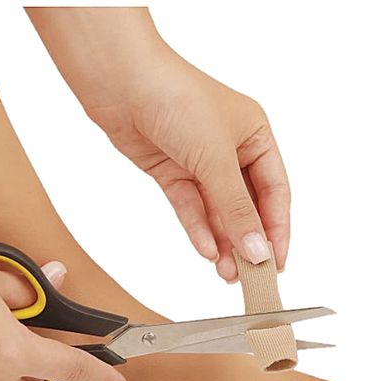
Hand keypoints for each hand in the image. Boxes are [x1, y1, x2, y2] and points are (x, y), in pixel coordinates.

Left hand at [87, 54, 289, 281]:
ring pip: (216, 211)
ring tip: (227, 274)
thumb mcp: (217, 158)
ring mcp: (198, 162)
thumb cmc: (178, 100)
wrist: (121, 84)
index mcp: (255, 136)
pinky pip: (189, 206)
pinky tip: (207, 251)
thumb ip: (237, 208)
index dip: (277, 229)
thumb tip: (258, 250)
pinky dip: (197, 228)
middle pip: (245, 205)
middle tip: (250, 276)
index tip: (277, 263)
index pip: (275, 192)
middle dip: (247, 241)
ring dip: (223, 241)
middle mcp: (229, 150)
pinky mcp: (171, 172)